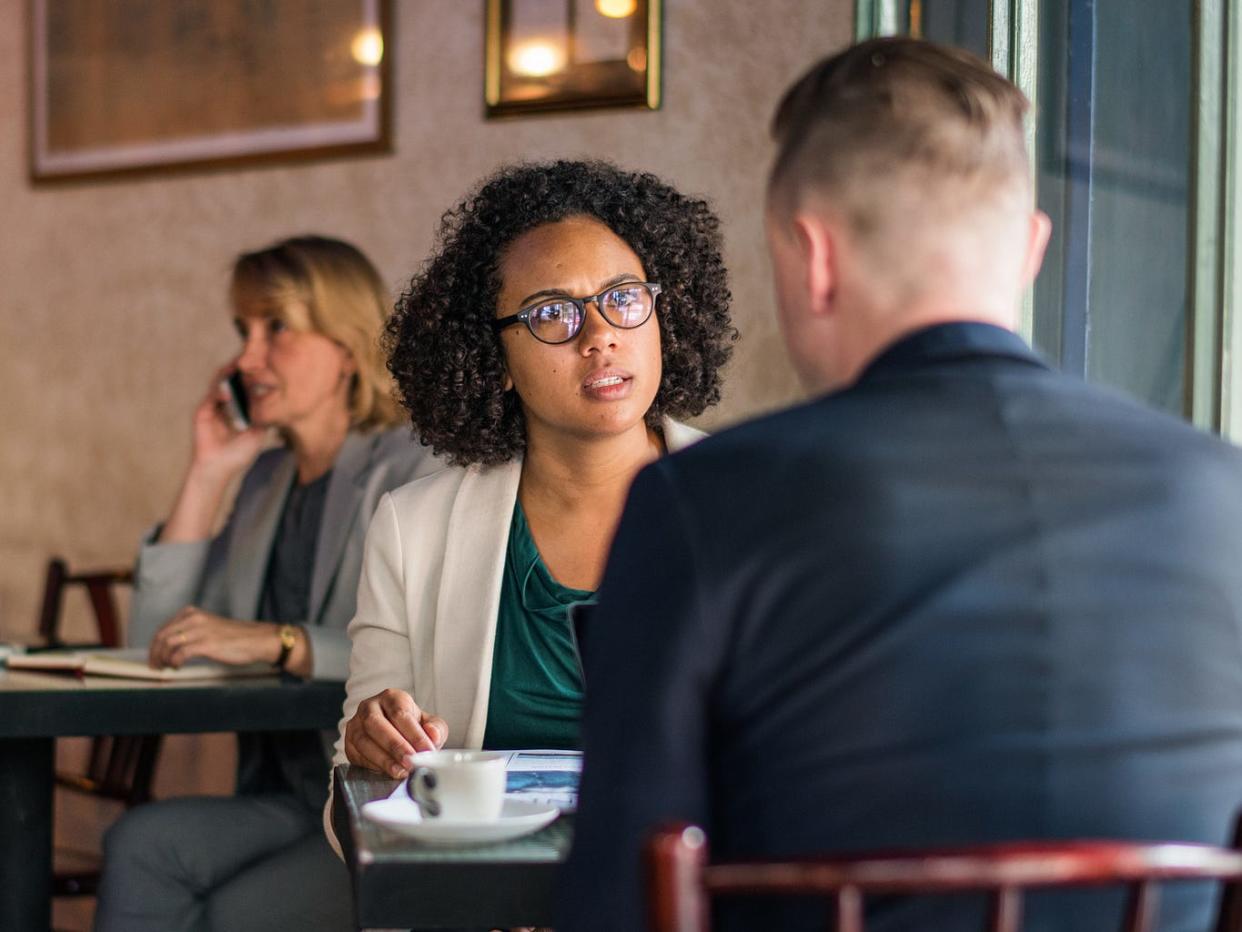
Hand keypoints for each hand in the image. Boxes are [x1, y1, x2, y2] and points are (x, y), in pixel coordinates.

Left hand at [148, 607, 279, 668]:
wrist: (258, 640)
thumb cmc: (236, 638)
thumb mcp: (210, 628)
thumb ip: (192, 632)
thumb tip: (173, 648)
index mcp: (193, 613)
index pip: (164, 628)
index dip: (155, 645)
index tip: (155, 657)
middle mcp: (194, 618)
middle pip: (162, 636)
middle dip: (154, 653)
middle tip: (155, 666)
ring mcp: (200, 630)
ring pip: (168, 644)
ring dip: (162, 659)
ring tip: (165, 668)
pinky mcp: (206, 644)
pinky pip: (180, 653)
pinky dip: (174, 662)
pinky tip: (178, 667)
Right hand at [188, 366, 267, 481]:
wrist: (219, 468)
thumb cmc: (239, 454)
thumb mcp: (258, 433)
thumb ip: (264, 416)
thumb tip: (280, 401)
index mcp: (241, 406)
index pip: (247, 385)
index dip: (253, 374)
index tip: (264, 363)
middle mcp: (227, 403)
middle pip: (233, 379)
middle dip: (241, 367)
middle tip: (249, 355)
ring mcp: (215, 405)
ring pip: (221, 383)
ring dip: (229, 374)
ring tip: (238, 367)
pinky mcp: (204, 411)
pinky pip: (211, 397)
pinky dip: (219, 393)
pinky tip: (227, 394)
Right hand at [344, 688, 448, 778]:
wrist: (395, 734)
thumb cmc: (412, 727)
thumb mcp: (429, 723)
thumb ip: (436, 728)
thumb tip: (433, 735)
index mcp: (391, 697)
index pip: (400, 713)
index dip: (414, 733)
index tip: (426, 750)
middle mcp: (369, 707)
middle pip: (376, 724)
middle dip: (395, 746)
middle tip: (410, 761)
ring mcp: (355, 725)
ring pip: (363, 740)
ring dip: (383, 759)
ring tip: (401, 771)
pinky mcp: (348, 744)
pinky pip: (356, 755)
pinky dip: (373, 766)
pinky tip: (387, 772)